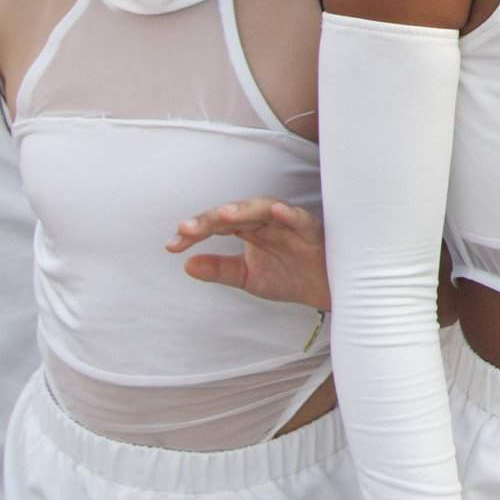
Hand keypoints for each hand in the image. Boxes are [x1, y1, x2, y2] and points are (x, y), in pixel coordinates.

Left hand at [167, 198, 332, 309]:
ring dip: (243, 210)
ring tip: (223, 216)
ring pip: (263, 209)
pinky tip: (276, 211)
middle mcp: (266, 222)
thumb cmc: (289, 275)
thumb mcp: (248, 277)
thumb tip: (186, 265)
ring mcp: (288, 224)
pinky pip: (300, 219)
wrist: (326, 290)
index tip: (172, 245)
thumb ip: (220, 270)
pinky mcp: (311, 231)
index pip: (216, 225)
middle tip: (186, 229)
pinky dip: (289, 214)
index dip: (194, 233)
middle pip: (235, 213)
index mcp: (249, 230)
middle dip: (210, 220)